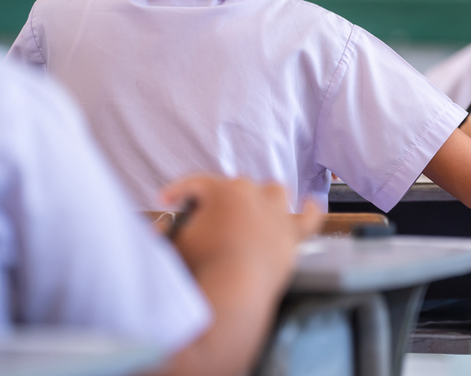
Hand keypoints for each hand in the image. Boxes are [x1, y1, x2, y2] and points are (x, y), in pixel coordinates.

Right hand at [159, 177, 321, 288]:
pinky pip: (309, 217)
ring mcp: (276, 214)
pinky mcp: (292, 236)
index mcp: (223, 191)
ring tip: (252, 208)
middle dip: (220, 198)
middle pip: (237, 186)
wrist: (236, 288)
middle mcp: (253, 195)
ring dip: (261, 197)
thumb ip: (165, 229)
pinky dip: (310, 209)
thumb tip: (160, 227)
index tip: (165, 201)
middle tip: (207, 219)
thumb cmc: (202, 264)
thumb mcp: (175, 242)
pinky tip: (309, 204)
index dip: (178, 190)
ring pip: (273, 192)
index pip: (197, 182)